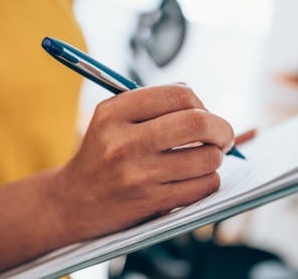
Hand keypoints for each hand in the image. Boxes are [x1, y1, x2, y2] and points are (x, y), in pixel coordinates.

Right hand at [48, 85, 234, 241]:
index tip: (203, 113)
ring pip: (207, 158)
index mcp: (114, 113)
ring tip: (205, 159)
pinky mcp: (151, 203)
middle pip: (198, 123)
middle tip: (223, 136)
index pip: (179, 94)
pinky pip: (203, 187)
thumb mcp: (112, 118)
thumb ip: (153, 103)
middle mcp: (124, 142)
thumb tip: (204, 105)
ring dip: (215, 158)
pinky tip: (196, 179)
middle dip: (221, 128)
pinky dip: (209, 181)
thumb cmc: (102, 154)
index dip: (201, 103)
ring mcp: (138, 175)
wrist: (74, 202)